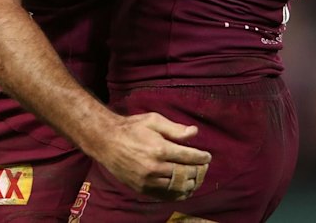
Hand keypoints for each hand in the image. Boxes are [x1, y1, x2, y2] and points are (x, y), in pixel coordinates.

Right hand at [93, 111, 209, 200]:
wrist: (107, 141)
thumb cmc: (132, 127)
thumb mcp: (154, 120)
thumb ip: (175, 128)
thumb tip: (195, 132)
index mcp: (160, 149)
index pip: (188, 157)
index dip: (201, 157)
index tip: (208, 157)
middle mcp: (155, 167)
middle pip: (185, 174)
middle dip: (198, 171)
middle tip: (204, 167)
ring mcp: (148, 180)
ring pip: (177, 187)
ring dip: (190, 184)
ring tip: (197, 178)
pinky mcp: (142, 188)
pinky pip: (165, 195)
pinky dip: (177, 194)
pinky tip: (184, 189)